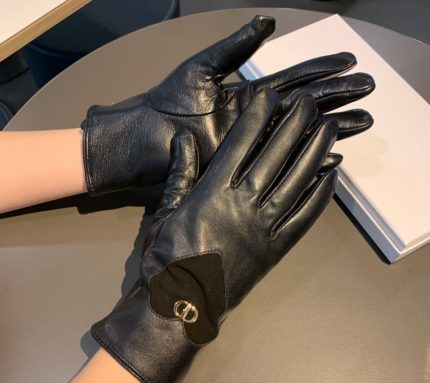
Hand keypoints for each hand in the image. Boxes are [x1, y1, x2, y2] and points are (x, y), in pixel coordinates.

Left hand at [82, 15, 373, 194]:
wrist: (148, 139)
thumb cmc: (170, 102)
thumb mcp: (204, 68)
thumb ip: (235, 48)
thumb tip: (268, 21)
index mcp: (249, 95)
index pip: (293, 79)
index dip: (320, 70)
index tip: (349, 62)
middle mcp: (257, 119)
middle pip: (305, 106)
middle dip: (337, 97)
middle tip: (368, 91)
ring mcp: (254, 144)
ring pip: (301, 133)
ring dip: (332, 127)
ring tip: (362, 121)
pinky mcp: (248, 164)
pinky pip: (283, 161)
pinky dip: (308, 158)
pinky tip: (331, 155)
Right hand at [91, 89, 341, 382]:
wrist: (181, 310)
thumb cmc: (166, 261)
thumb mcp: (165, 214)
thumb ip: (180, 175)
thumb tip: (185, 139)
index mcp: (212, 194)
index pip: (239, 146)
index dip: (256, 118)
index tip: (269, 96)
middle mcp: (243, 205)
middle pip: (274, 157)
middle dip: (292, 126)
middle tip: (307, 102)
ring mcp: (264, 228)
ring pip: (295, 183)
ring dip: (314, 153)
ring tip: (328, 128)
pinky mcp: (276, 250)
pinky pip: (303, 219)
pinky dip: (319, 196)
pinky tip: (331, 175)